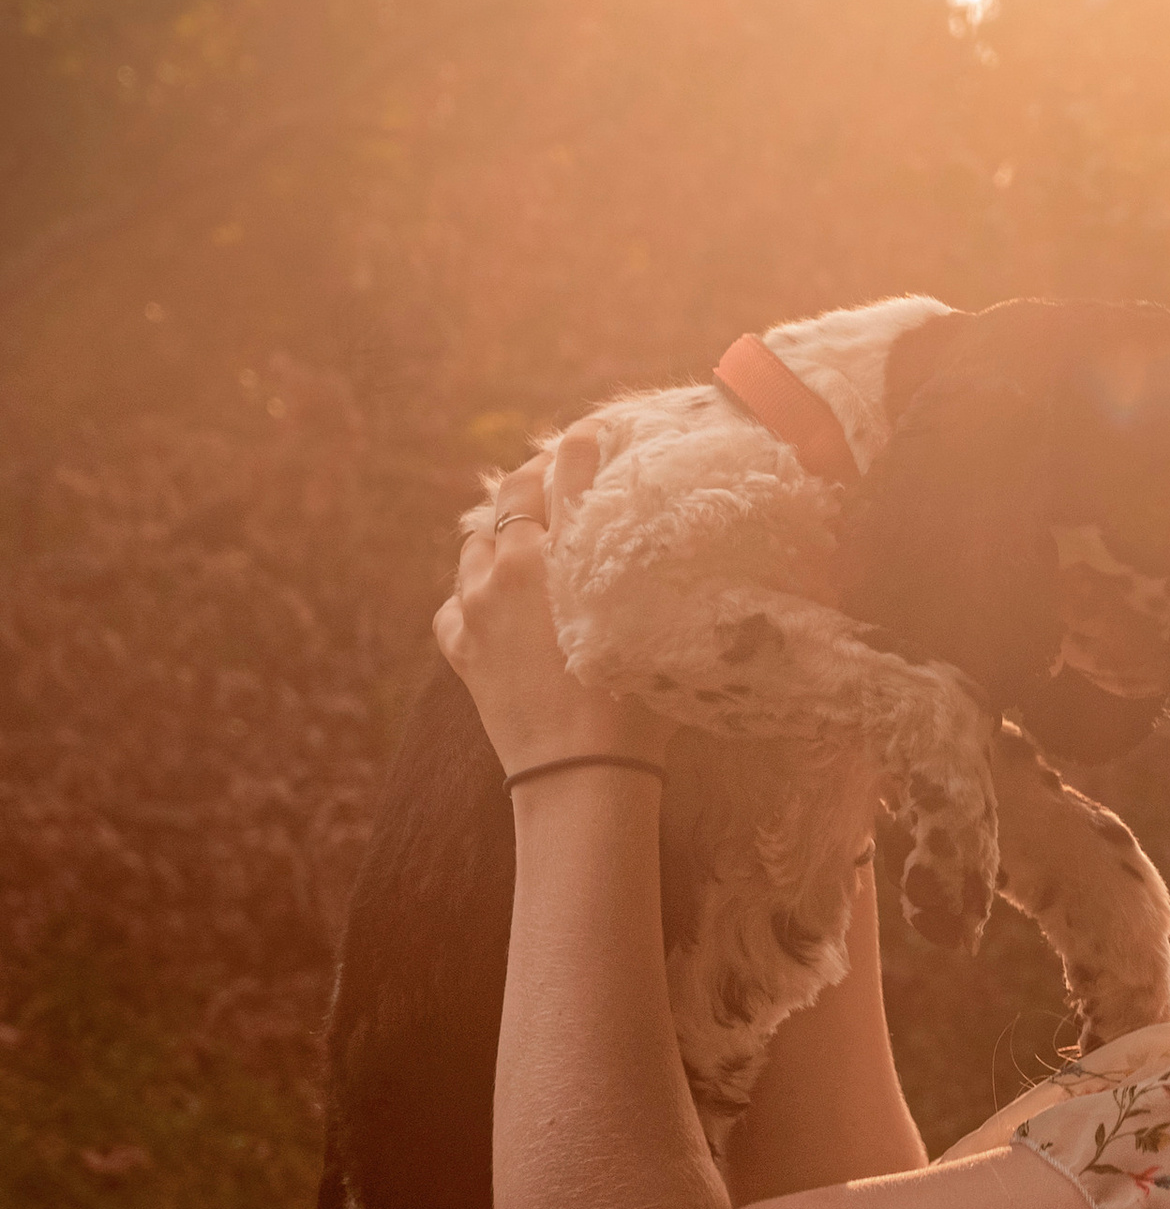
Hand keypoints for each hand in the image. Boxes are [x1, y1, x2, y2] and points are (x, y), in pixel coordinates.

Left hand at [433, 428, 672, 779]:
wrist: (582, 776)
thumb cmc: (638, 709)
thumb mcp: (655, 628)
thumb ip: (655, 579)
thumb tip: (676, 550)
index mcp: (562, 557)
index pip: (568, 476)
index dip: (581, 447)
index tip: (592, 432)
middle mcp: (510, 571)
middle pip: (511, 498)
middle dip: (532, 479)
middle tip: (552, 473)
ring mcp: (476, 609)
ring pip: (475, 546)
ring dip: (498, 536)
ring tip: (522, 541)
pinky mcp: (460, 649)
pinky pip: (455, 604)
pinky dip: (471, 596)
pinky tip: (491, 604)